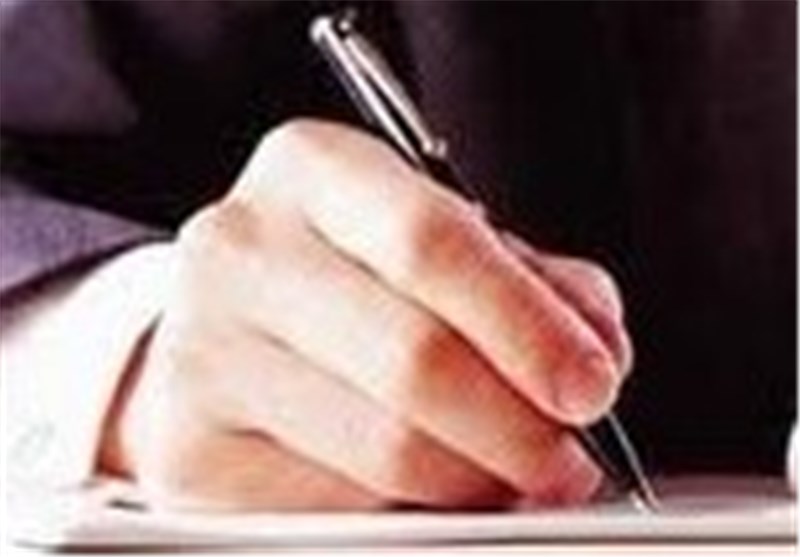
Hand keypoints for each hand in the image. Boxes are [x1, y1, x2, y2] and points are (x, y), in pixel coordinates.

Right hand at [102, 120, 632, 510]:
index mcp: (310, 170)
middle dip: (519, 425)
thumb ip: (528, 283)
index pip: (431, 241)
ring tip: (507, 470)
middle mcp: (241, 250)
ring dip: (478, 477)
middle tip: (566, 454)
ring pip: (386, 447)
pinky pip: (340, 504)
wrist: (231, 322)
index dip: (527, 325)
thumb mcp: (436, 240)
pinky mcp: (193, 451)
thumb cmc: (348, 275)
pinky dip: (412, 506)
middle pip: (414, 358)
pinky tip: (428, 481)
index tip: (590, 384)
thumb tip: (592, 352)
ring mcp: (203, 353)